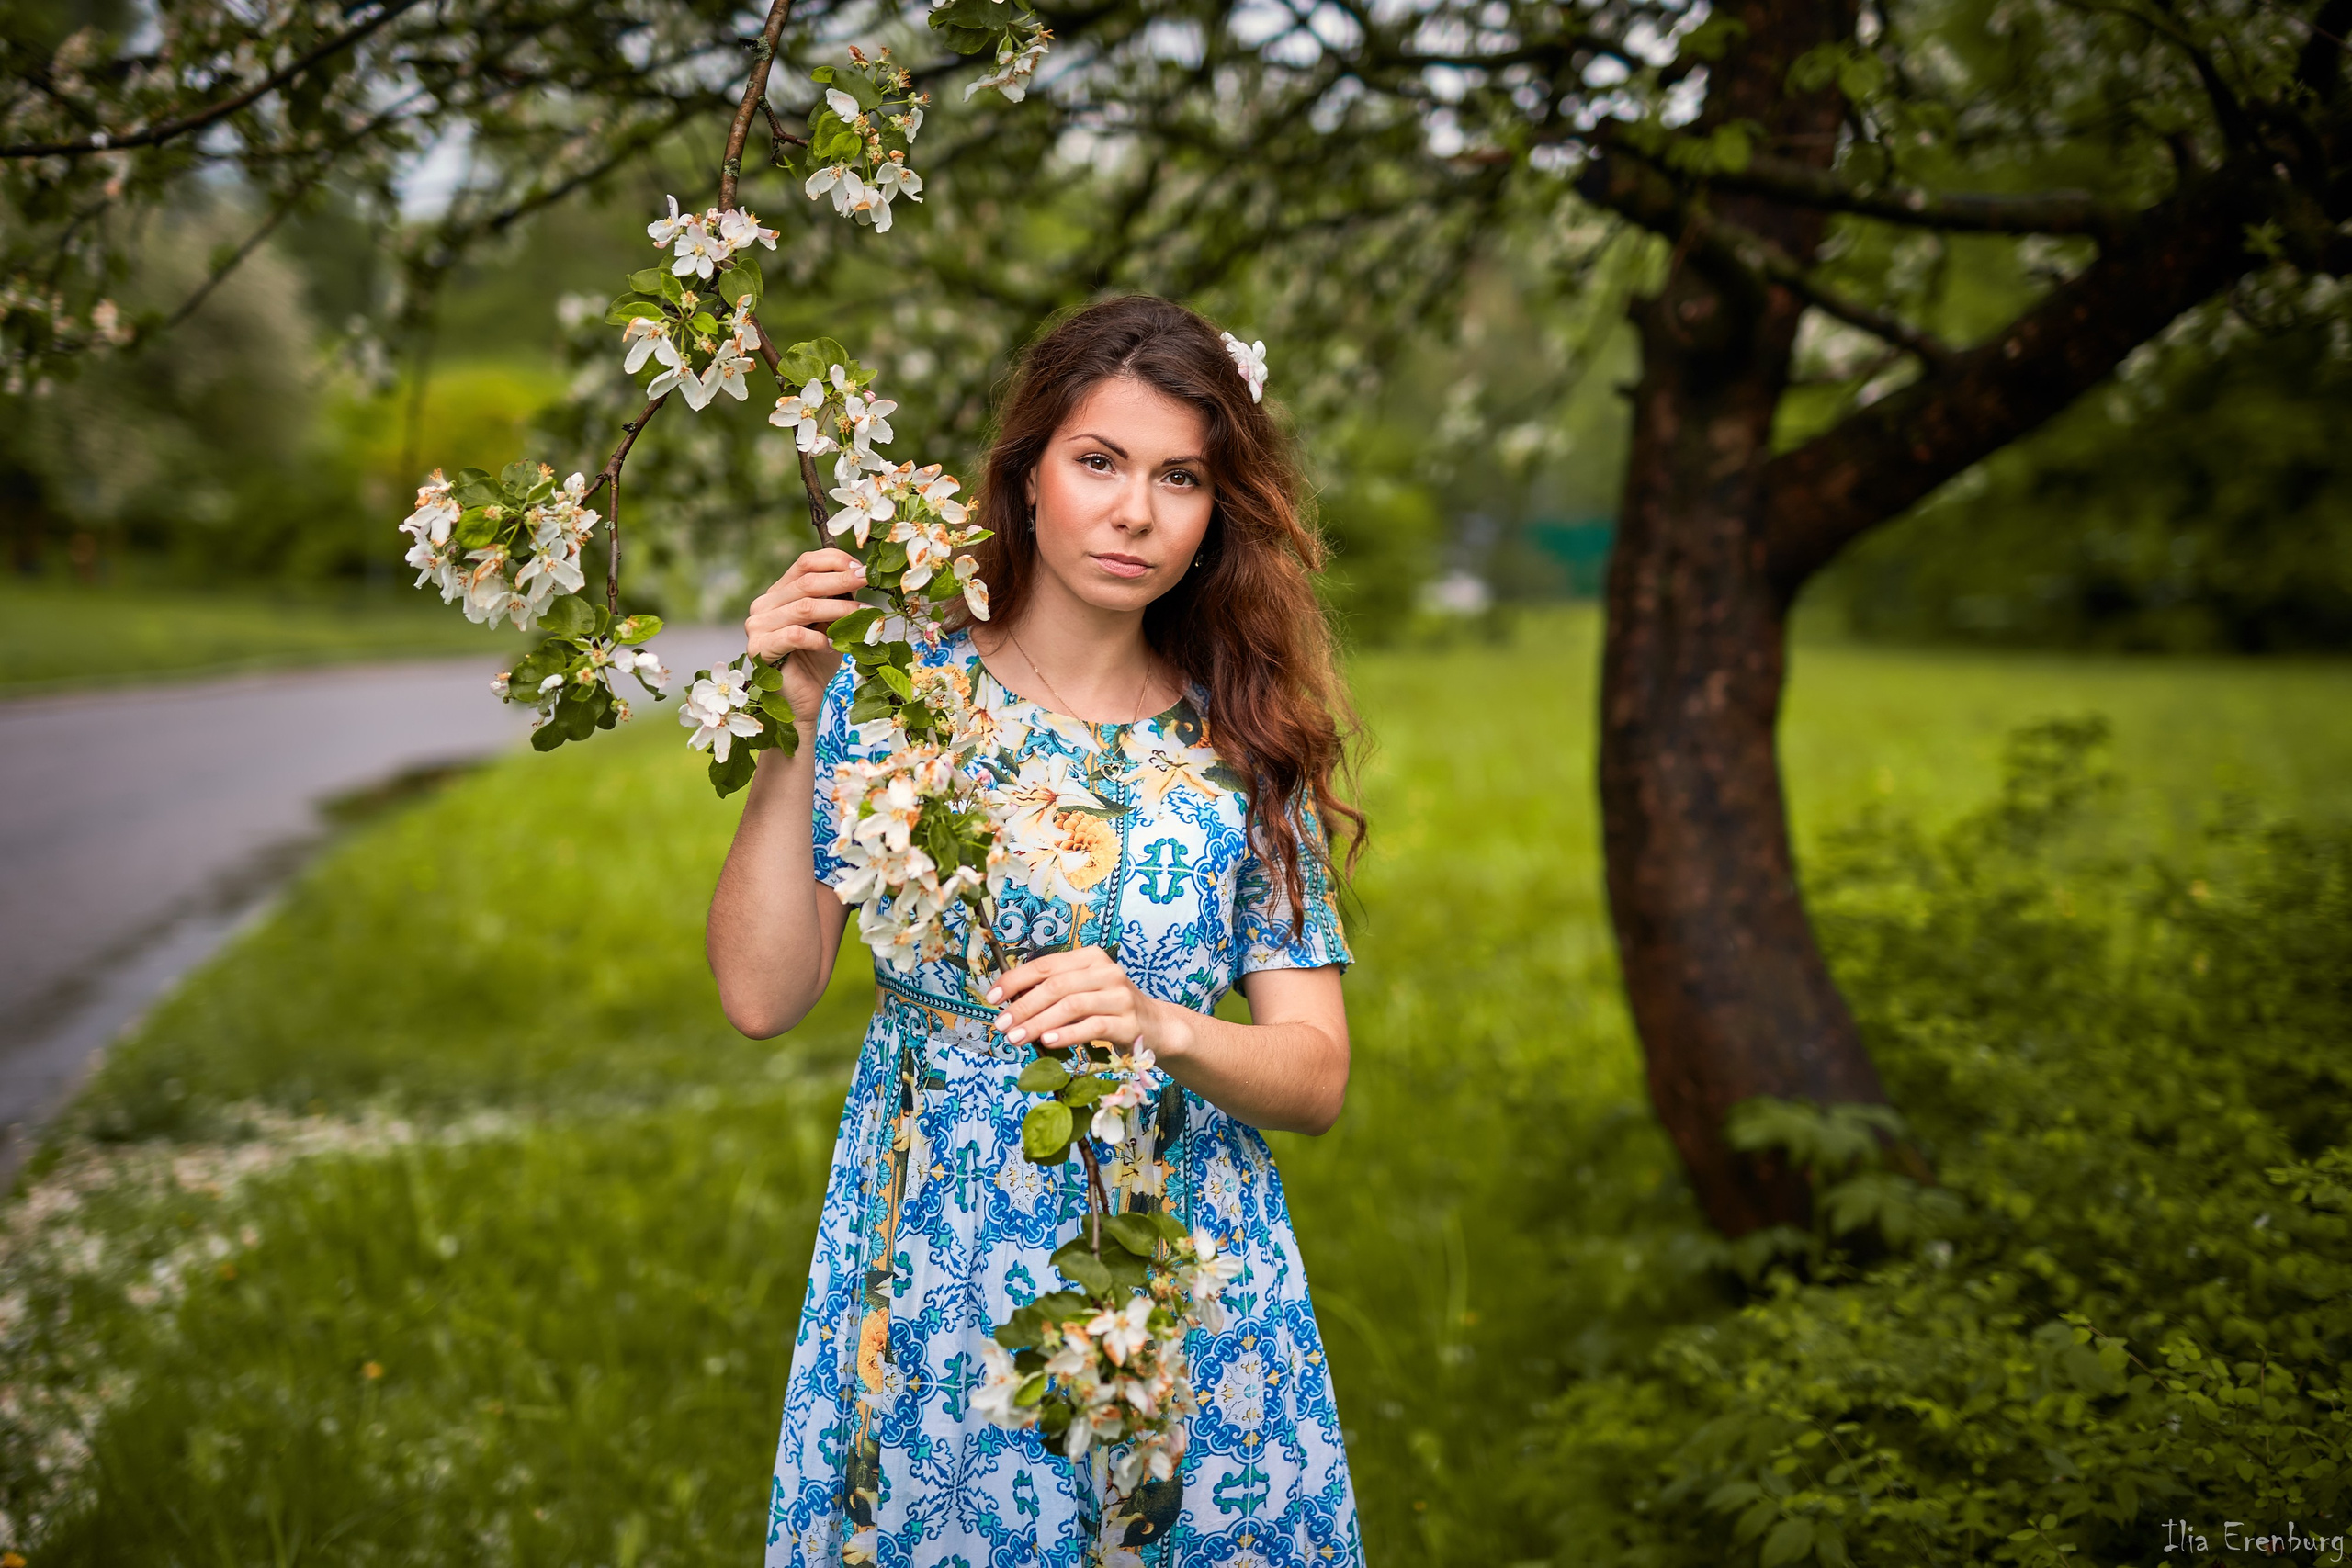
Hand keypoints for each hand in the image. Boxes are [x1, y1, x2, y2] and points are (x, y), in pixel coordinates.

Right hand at [744, 547, 867, 727]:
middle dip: (842, 580)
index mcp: (778, 593)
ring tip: (863, 615)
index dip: (833, 561)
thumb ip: (838, 600)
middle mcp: (763, 605)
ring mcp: (757, 627)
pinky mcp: (759, 649)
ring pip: (805, 607)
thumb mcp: (832, 623)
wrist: (803, 701)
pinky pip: (795, 635)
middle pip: (806, 583)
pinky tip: (835, 645)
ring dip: (839, 609)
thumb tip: (860, 575)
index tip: (861, 567)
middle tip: (867, 580)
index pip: (804, 564)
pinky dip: (819, 638)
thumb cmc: (818, 661)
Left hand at [987, 946, 1170, 1054]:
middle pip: (1055, 986)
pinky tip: (1047, 1043)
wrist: (1156, 1026)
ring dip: (1038, 1023)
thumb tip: (1010, 1004)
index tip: (992, 997)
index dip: (1015, 980)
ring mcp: (1119, 995)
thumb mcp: (1083, 993)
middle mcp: (1106, 971)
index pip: (1045, 965)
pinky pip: (1092, 1026)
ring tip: (1017, 1037)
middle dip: (1023, 1006)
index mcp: (1090, 958)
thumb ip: (1054, 993)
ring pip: (1071, 1005)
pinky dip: (1066, 1034)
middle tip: (1001, 1025)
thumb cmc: (1110, 1010)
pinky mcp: (1128, 1021)